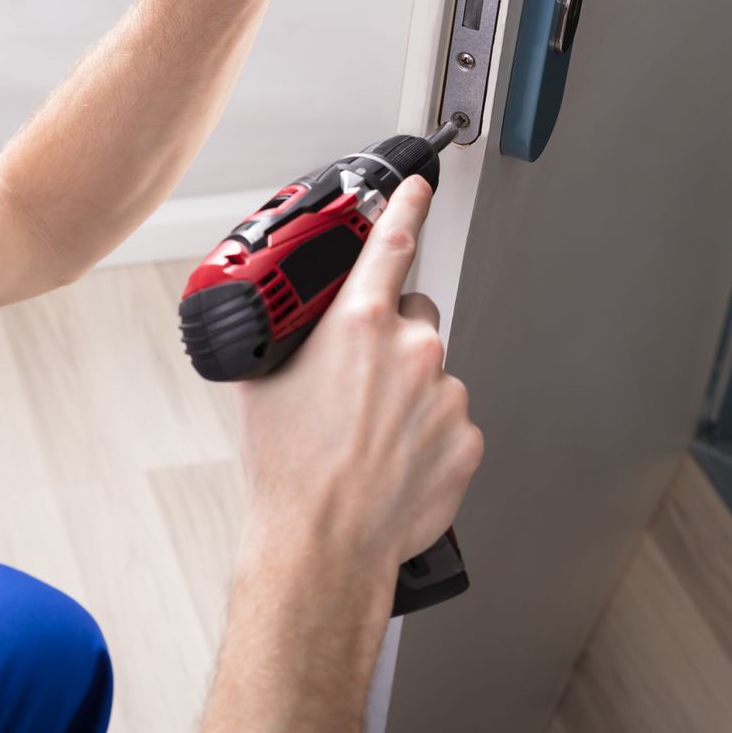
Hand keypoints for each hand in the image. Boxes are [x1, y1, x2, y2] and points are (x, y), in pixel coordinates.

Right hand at [230, 174, 482, 586]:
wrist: (324, 543)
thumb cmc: (290, 472)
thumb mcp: (263, 383)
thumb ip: (288, 338)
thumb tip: (289, 324)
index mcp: (358, 325)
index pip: (392, 244)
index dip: (407, 208)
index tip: (418, 189)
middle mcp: (411, 351)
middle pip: (416, 319)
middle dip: (394, 341)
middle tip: (360, 385)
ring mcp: (446, 394)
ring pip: (434, 375)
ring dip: (411, 394)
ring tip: (372, 438)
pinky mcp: (468, 438)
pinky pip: (451, 421)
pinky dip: (429, 436)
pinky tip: (396, 460)